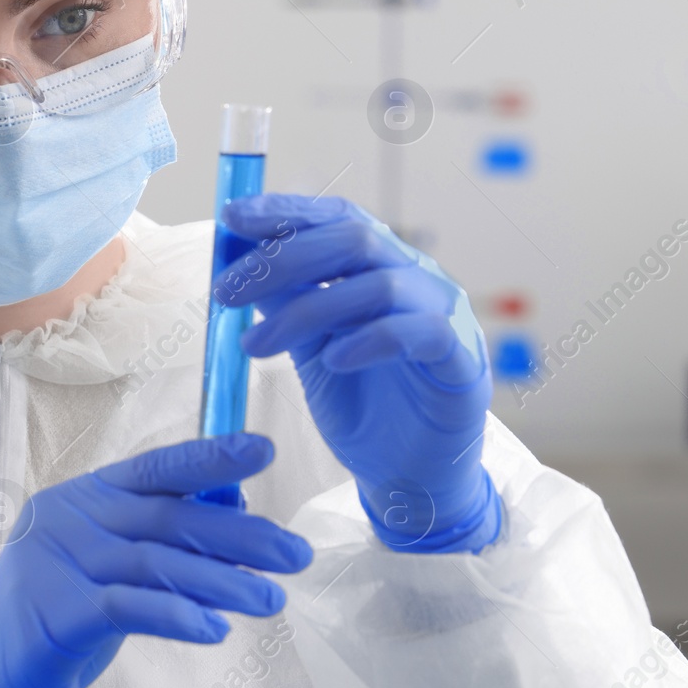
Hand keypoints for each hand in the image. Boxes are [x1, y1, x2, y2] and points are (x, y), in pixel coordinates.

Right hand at [0, 433, 311, 687]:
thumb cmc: (58, 619)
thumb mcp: (113, 570)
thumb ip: (162, 539)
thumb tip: (238, 510)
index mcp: (84, 497)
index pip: (156, 468)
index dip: (210, 456)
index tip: (263, 450)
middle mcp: (67, 519)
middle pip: (166, 517)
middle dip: (239, 535)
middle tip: (295, 554)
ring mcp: (56, 564)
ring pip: (155, 563)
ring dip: (222, 581)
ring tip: (271, 600)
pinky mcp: (54, 615)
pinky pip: (128, 608)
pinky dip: (177, 614)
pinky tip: (216, 629)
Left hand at [216, 193, 499, 553]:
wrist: (407, 476)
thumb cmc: (363, 405)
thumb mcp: (310, 348)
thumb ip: (287, 304)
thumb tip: (240, 264)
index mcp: (383, 266)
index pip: (337, 218)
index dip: (287, 211)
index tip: (231, 217)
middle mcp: (417, 278)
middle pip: (354, 239)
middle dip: (283, 259)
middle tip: (226, 293)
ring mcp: (445, 315)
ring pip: (379, 285)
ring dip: (307, 310)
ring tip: (255, 347)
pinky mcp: (461, 360)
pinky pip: (419, 332)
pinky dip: (370, 340)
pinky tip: (332, 360)